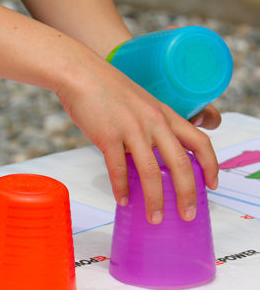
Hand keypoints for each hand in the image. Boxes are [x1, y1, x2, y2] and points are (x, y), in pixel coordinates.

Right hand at [55, 52, 218, 223]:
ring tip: (154, 218)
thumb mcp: (137, 103)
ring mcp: (132, 129)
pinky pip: (119, 169)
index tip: (211, 185)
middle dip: (187, 194)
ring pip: (152, 172)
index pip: (200, 141)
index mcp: (164, 113)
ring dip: (155, 200)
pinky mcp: (108, 136)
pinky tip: (121, 200)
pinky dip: (121, 188)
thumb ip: (145, 127)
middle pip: (181, 163)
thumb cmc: (104, 87)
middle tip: (186, 215)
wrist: (78, 72)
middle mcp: (153, 122)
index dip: (210, 165)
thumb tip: (143, 156)